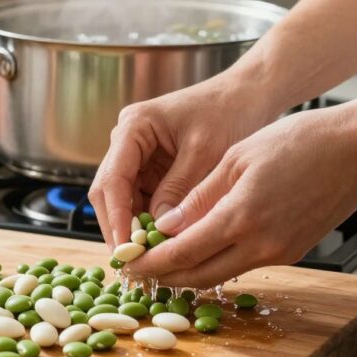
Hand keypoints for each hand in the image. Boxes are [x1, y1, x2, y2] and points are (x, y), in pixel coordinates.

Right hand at [88, 75, 277, 249]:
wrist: (247, 95)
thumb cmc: (229, 112)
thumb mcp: (205, 154)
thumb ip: (180, 191)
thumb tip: (161, 231)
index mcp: (134, 127)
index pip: (112, 179)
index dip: (117, 217)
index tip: (127, 248)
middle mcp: (128, 140)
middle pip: (109, 192)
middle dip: (120, 227)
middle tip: (134, 262)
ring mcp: (137, 155)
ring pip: (123, 200)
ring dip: (133, 228)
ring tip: (148, 259)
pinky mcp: (151, 167)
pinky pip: (142, 199)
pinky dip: (149, 221)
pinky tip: (161, 243)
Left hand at [124, 104, 356, 286]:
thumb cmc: (300, 141)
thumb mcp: (237, 158)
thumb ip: (199, 197)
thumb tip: (165, 227)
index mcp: (240, 216)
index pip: (181, 253)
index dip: (150, 263)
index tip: (126, 264)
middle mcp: (260, 244)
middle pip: (198, 275)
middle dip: (163, 277)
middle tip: (136, 272)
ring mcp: (279, 252)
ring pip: (220, 273)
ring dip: (188, 272)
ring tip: (160, 262)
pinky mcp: (292, 251)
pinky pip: (243, 263)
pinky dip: (215, 261)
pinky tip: (199, 248)